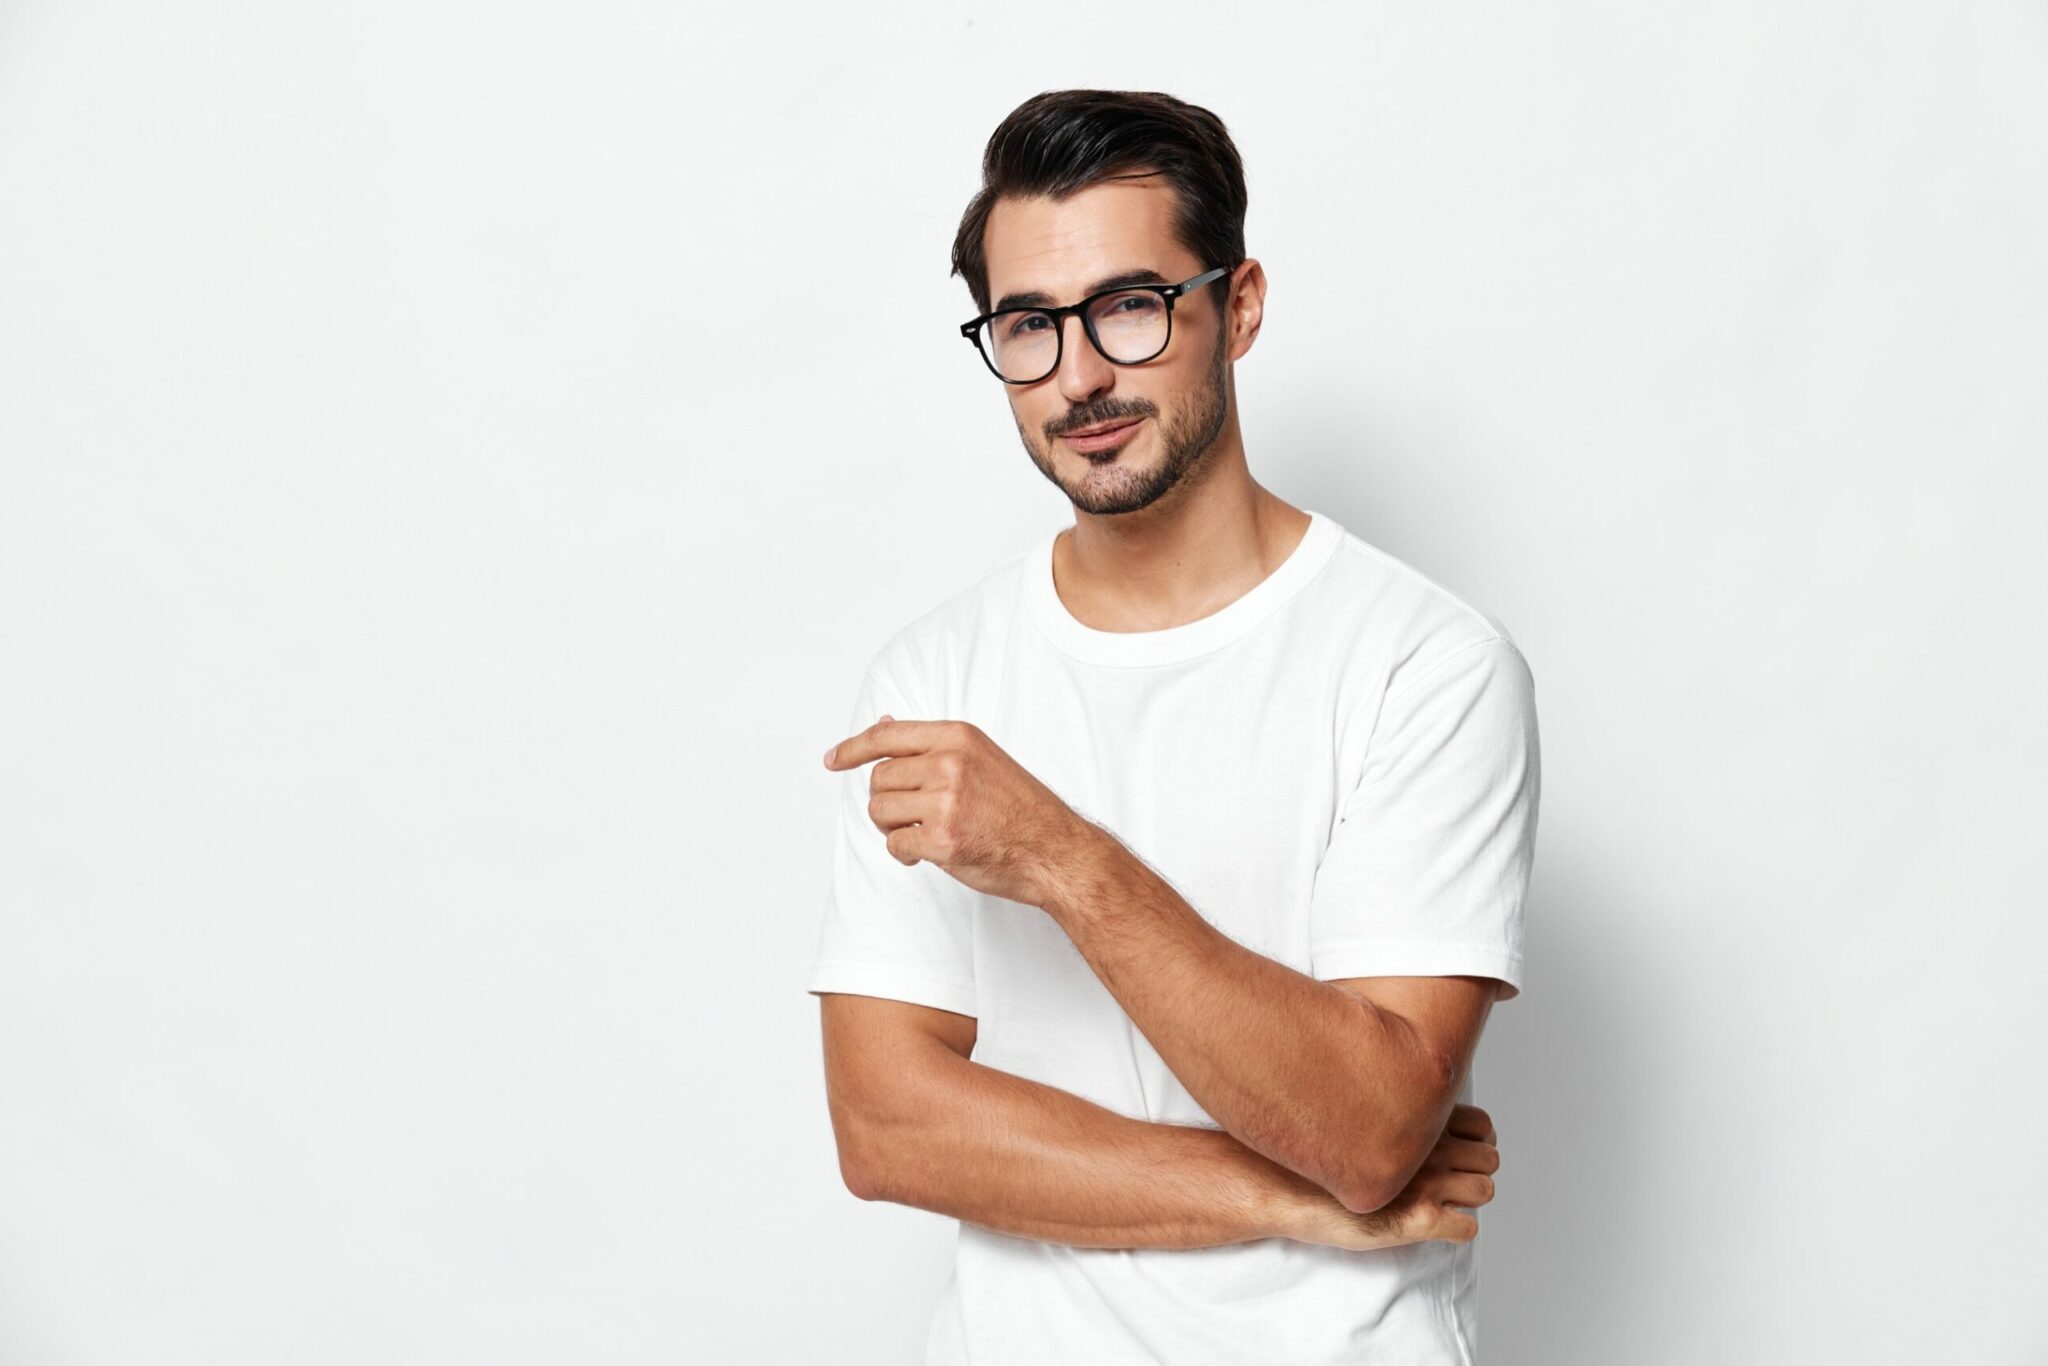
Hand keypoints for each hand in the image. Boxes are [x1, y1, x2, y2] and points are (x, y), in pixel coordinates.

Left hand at [823, 713, 1094, 907]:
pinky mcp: (942, 839)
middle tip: (913, 816)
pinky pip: (894, 844)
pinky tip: (928, 853)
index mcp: (959, 736)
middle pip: (879, 778)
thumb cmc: (1020, 808)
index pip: (888, 735)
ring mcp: (946, 801)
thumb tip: (885, 723)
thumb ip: (933, 745)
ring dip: (894, 828)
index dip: (853, 748)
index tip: (833, 760)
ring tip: (924, 833)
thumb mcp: (981, 757)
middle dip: (887, 801)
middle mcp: (950, 763)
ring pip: (880, 811)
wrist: (1055, 849)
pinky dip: (905, 853)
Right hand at [1273, 1103, 1499, 1251]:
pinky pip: (1467, 1228)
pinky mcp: (1419, 1220)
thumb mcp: (1354, 1113)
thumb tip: (1411, 1112)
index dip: (1477, 1139)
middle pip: (1490, 1157)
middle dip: (1475, 1169)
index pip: (1483, 1124)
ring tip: (1442, 1202)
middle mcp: (1428, 1148)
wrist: (1283, 1187)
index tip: (1460, 1149)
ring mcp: (1426, 1183)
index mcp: (1417, 1118)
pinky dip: (1457, 1229)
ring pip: (1484, 1190)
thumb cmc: (1311, 1152)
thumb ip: (1391, 1110)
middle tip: (1450, 1180)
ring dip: (1469, 1198)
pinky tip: (1433, 1226)